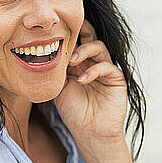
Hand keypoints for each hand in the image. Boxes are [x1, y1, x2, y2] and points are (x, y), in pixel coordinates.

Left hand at [54, 20, 127, 150]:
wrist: (89, 132)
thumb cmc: (73, 112)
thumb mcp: (59, 87)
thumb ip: (56, 69)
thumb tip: (45, 51)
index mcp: (78, 62)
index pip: (75, 40)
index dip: (67, 33)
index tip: (54, 29)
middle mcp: (92, 62)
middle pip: (89, 36)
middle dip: (80, 30)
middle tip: (67, 32)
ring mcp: (105, 69)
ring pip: (99, 46)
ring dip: (84, 51)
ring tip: (72, 62)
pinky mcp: (116, 78)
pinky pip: (107, 66)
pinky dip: (93, 71)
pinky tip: (81, 80)